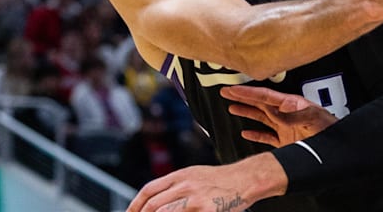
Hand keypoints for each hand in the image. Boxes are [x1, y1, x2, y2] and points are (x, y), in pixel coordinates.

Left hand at [127, 156, 280, 211]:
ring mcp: (195, 199)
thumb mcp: (196, 174)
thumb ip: (176, 184)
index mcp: (181, 174)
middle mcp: (185, 185)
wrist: (247, 178)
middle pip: (153, 205)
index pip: (149, 190)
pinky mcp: (207, 210)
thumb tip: (155, 198)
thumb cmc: (223, 179)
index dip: (134, 205)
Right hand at [221, 86, 337, 146]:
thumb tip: (277, 110)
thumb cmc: (330, 128)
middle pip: (259, 103)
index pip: (265, 96)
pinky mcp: (287, 141)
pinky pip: (267, 137)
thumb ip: (294, 115)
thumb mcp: (313, 119)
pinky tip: (246, 132)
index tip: (232, 89)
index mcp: (291, 105)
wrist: (339, 145)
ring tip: (232, 107)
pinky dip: (255, 134)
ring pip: (261, 118)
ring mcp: (286, 128)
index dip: (247, 92)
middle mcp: (286, 114)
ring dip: (246, 112)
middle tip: (225, 91)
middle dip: (242, 97)